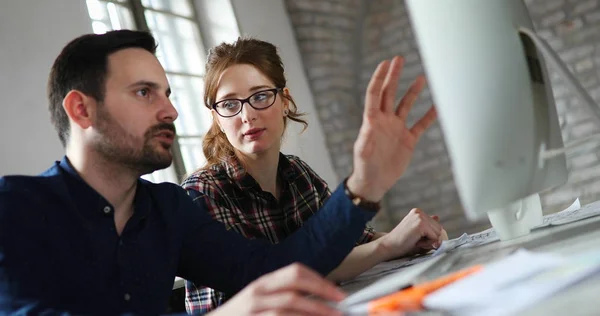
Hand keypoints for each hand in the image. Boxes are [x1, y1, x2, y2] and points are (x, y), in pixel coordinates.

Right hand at [208, 263, 344, 315]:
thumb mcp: (261, 300)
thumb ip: (285, 296)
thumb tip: (320, 300)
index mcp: (264, 283)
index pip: (296, 272)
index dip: (320, 282)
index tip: (338, 294)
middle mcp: (258, 293)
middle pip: (295, 286)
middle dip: (322, 295)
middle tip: (340, 308)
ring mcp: (253, 310)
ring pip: (289, 308)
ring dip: (314, 313)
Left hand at [347, 56, 436, 201]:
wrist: (375, 182)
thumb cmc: (364, 167)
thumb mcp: (363, 153)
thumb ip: (366, 139)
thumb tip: (369, 125)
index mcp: (372, 121)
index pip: (375, 94)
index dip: (380, 78)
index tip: (385, 63)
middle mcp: (385, 121)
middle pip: (389, 93)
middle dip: (394, 76)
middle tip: (399, 58)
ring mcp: (397, 129)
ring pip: (406, 105)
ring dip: (413, 91)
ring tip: (422, 77)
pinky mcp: (408, 140)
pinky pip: (421, 125)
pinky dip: (430, 116)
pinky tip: (439, 106)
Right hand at [375, 208, 447, 259]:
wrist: (388, 246)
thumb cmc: (403, 242)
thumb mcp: (418, 233)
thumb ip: (428, 226)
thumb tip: (438, 217)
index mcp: (417, 212)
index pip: (436, 225)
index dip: (429, 236)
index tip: (416, 238)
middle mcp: (419, 212)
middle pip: (439, 228)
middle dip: (430, 238)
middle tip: (415, 240)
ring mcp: (420, 217)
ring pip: (438, 233)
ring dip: (429, 241)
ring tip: (415, 240)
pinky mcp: (421, 224)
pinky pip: (434, 237)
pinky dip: (427, 243)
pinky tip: (415, 241)